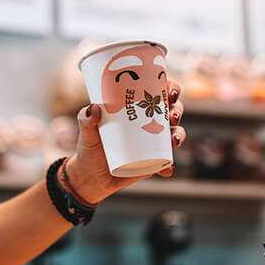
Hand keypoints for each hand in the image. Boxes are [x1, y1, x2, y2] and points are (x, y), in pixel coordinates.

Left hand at [64, 78, 185, 203]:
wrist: (91, 176)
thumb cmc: (90, 148)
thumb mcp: (87, 133)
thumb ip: (86, 121)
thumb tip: (92, 108)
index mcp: (137, 107)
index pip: (159, 90)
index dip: (171, 87)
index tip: (170, 92)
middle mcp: (149, 122)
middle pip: (172, 109)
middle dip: (177, 110)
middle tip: (172, 116)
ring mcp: (153, 142)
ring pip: (175, 134)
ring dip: (179, 135)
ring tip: (173, 142)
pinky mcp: (153, 162)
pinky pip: (166, 163)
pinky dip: (169, 167)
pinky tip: (168, 169)